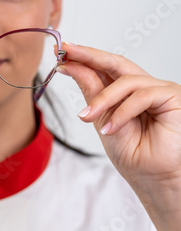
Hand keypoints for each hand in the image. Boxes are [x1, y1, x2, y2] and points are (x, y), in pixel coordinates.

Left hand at [58, 43, 180, 190]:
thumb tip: (71, 67)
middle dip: (88, 55)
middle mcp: (143, 86)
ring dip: (102, 99)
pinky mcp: (172, 96)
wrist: (154, 180)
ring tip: (88, 117)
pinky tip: (111, 129)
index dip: (82, 58)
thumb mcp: (102, 120)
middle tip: (66, 51)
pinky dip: (123, 112)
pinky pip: (142, 96)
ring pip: (125, 81)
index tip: (60, 52)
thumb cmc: (134, 154)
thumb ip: (91, 92)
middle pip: (115, 62)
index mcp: (126, 91)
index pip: (103, 68)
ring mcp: (159, 89)